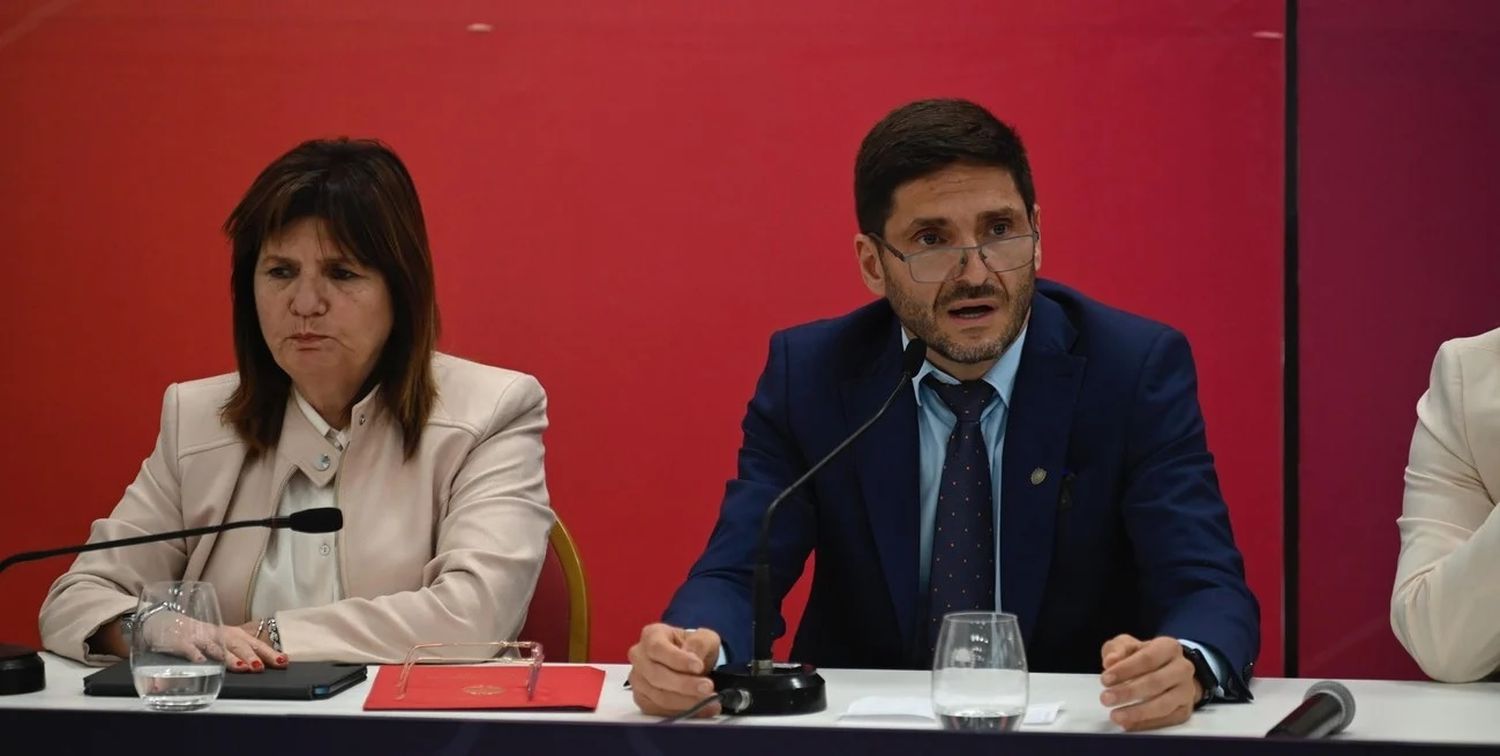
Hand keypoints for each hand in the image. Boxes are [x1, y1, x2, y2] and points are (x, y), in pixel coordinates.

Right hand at [135, 616, 285, 672]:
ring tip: (240, 667)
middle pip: (239, 646)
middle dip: (251, 657)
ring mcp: (201, 638)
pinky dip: (195, 655)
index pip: (255, 645)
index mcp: (233, 636)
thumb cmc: (200, 636)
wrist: (167, 623)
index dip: (269, 653)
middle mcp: (221, 635)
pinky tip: (201, 662)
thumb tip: (261, 667)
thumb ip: (239, 654)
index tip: (284, 661)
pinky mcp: (181, 642)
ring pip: (217, 648)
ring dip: (229, 657)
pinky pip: (189, 649)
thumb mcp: (223, 643)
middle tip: (260, 668)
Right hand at [627, 623, 722, 717]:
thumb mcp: (704, 637)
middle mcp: (639, 657)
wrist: (690, 664)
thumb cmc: (694, 647)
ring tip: (710, 702)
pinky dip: (682, 712)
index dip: (678, 659)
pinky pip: (659, 710)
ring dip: (686, 701)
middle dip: (684, 684)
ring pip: (658, 696)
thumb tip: (693, 657)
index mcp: (652, 635)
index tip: (699, 667)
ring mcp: (638, 680)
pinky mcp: (643, 700)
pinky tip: (701, 710)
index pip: (658, 648)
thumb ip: (699, 643)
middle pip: (656, 675)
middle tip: (708, 688)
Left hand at [1098, 634, 1201, 730]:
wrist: (1168, 671)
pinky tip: (1128, 724)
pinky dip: (1146, 724)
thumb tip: (1110, 661)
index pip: (1148, 658)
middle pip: (1156, 682)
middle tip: (1105, 699)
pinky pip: (1167, 720)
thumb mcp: (1128, 645)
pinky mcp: (1185, 710)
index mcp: (1169, 647)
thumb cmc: (1143, 657)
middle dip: (1128, 692)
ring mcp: (1186, 691)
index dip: (1125, 669)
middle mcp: (1183, 668)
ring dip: (1137, 712)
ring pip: (1164, 705)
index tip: (1105, 679)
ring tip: (1115, 715)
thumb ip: (1117, 650)